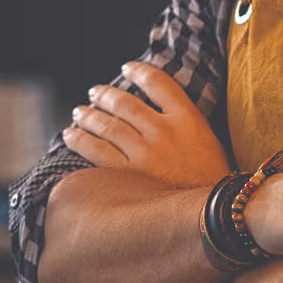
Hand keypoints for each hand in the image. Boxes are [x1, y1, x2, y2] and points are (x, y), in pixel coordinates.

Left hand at [63, 62, 230, 188]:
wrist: (212, 214)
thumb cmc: (210, 179)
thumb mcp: (208, 140)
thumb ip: (184, 120)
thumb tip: (156, 107)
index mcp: (187, 118)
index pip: (158, 82)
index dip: (139, 71)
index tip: (128, 68)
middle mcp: (163, 131)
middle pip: (125, 102)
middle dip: (105, 94)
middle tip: (95, 92)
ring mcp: (144, 153)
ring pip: (106, 125)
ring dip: (88, 115)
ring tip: (79, 111)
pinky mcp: (127, 176)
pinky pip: (95, 151)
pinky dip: (79, 140)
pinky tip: (70, 135)